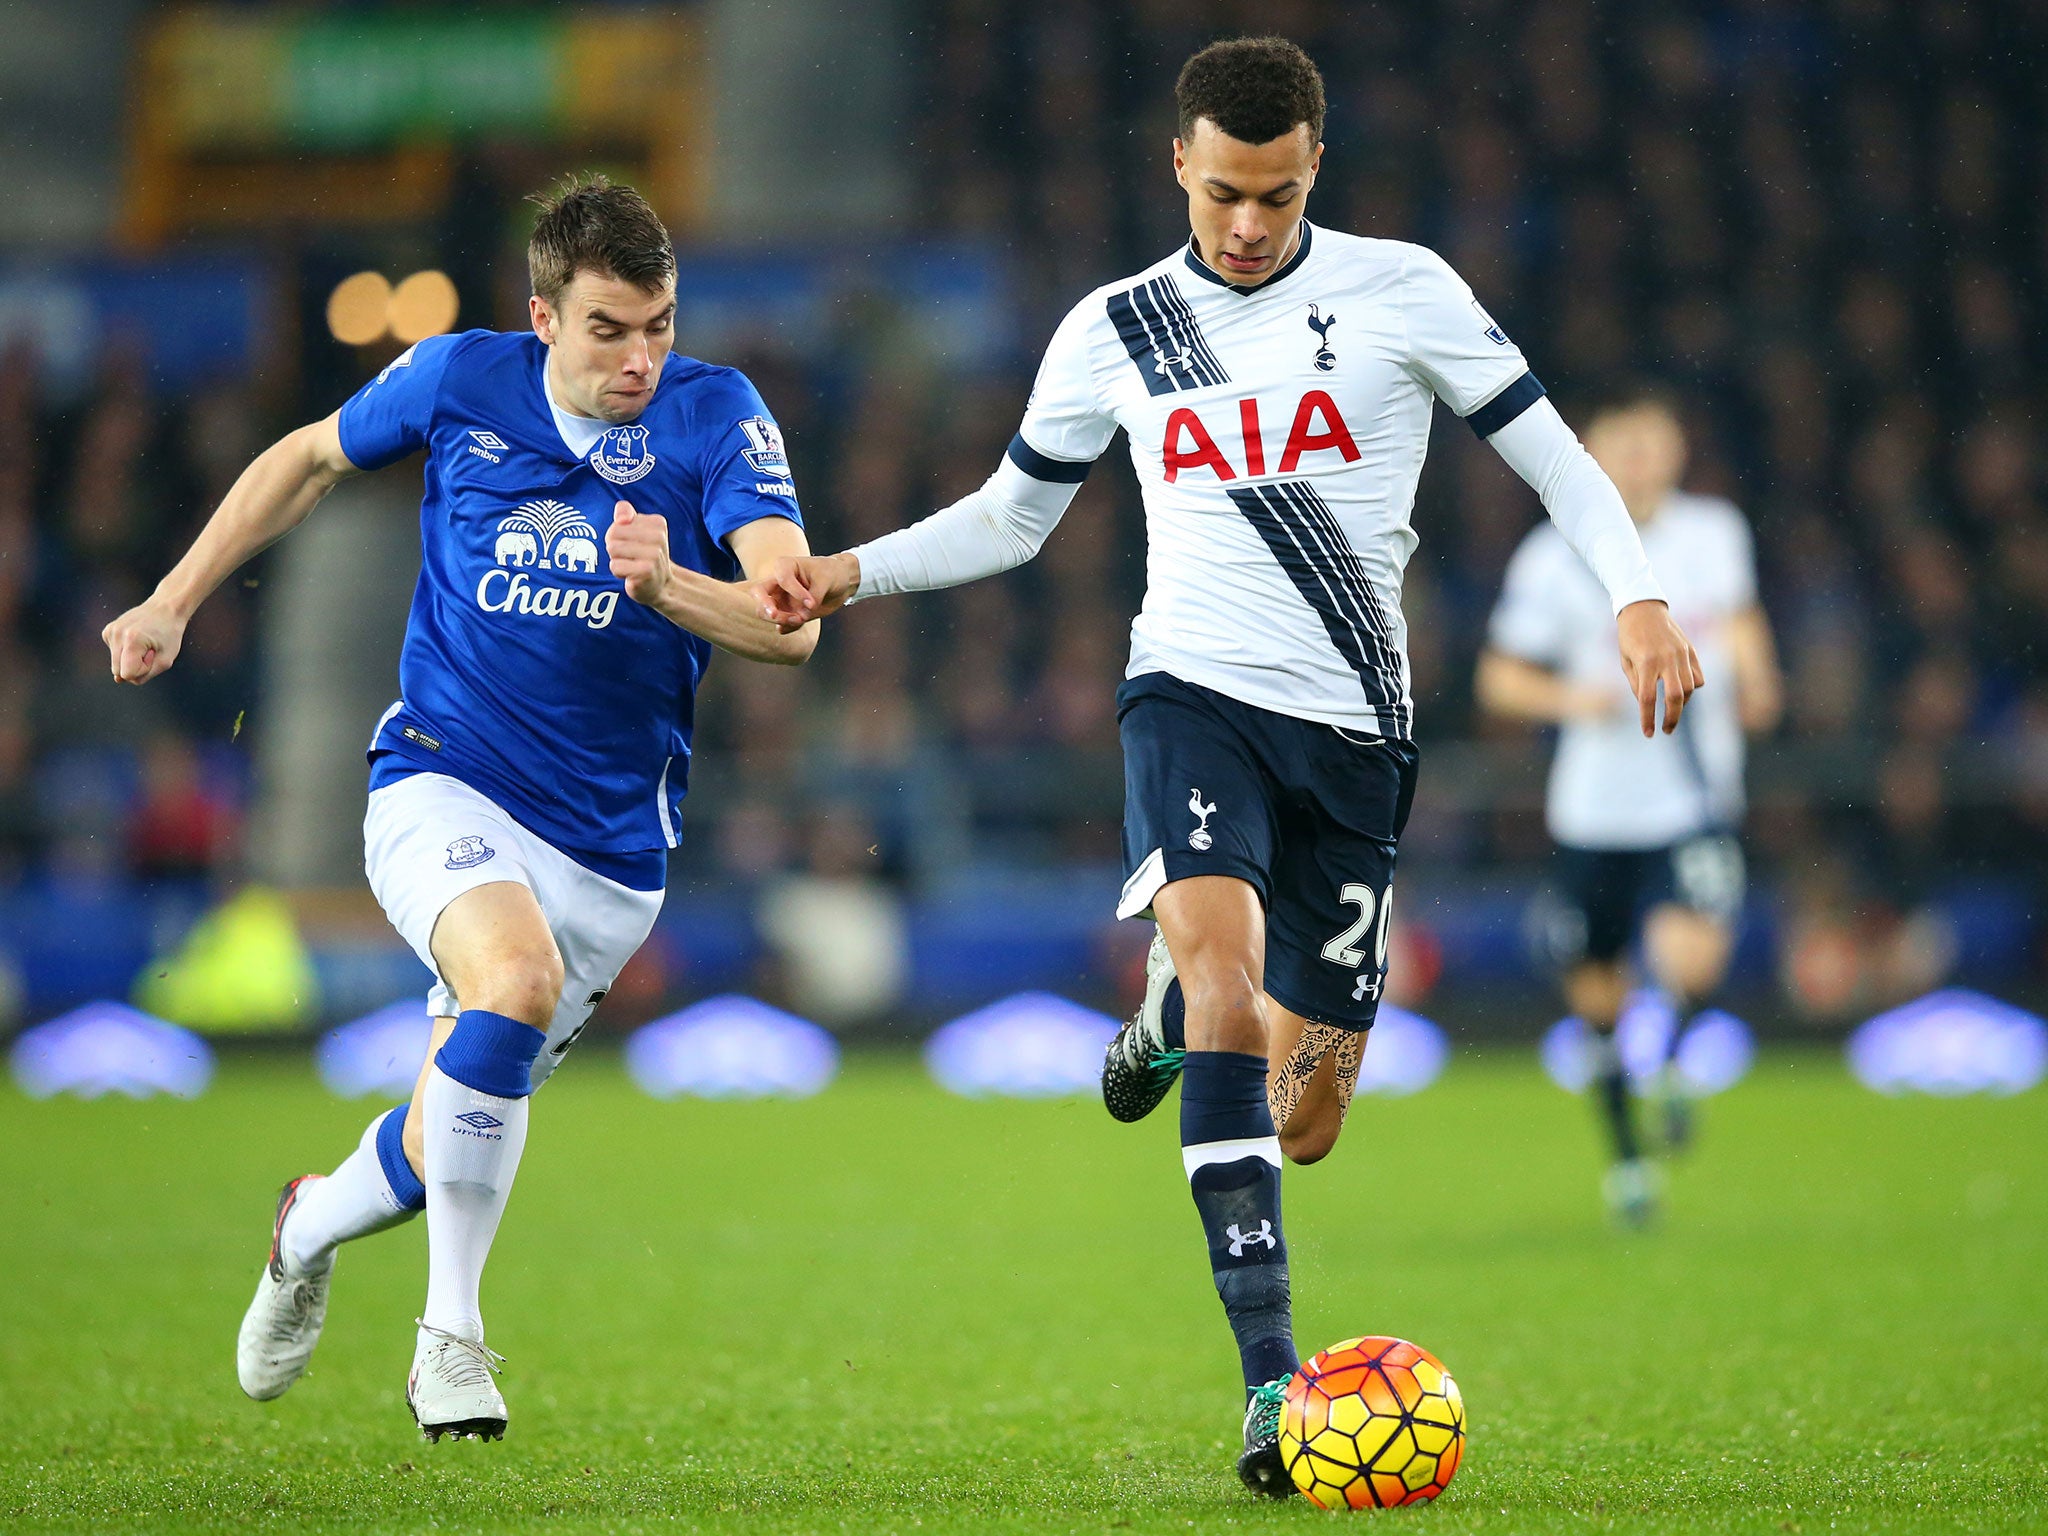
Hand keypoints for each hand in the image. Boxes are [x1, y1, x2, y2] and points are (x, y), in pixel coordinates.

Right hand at [103, 596, 187, 684]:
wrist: (166, 608)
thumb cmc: (170, 634)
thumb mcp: (165, 660)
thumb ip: (144, 676)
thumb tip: (118, 680)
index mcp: (132, 641)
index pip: (127, 674)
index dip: (143, 670)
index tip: (153, 654)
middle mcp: (117, 634)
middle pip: (118, 671)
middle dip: (135, 667)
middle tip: (150, 650)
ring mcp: (110, 631)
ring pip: (115, 664)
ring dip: (130, 659)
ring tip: (143, 644)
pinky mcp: (108, 631)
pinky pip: (114, 654)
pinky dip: (125, 651)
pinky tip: (136, 639)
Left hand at [606, 500, 671, 607]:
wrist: (661, 584)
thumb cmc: (643, 554)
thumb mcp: (635, 527)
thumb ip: (625, 511)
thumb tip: (621, 518)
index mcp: (658, 522)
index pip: (618, 522)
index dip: (619, 534)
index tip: (633, 543)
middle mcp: (659, 537)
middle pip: (613, 534)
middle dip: (615, 547)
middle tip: (630, 556)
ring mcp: (654, 555)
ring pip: (613, 549)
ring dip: (617, 560)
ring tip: (631, 565)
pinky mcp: (646, 571)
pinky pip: (615, 566)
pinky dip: (619, 572)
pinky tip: (632, 576)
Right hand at [750, 552, 859, 631]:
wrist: (841, 583)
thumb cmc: (832, 573)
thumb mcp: (827, 580)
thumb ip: (815, 596)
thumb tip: (802, 616)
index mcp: (785, 566)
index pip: (782, 579)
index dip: (795, 592)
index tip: (811, 602)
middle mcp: (778, 582)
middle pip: (759, 594)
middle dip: (765, 607)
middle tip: (775, 616)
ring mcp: (780, 599)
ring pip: (766, 612)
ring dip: (780, 619)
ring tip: (800, 620)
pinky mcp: (787, 613)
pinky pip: (781, 624)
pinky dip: (789, 627)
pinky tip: (801, 622)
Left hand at [1616, 599, 1703, 735]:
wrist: (1643, 609)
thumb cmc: (1629, 637)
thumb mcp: (1626, 661)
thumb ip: (1637, 684)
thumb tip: (1647, 705)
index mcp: (1646, 662)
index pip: (1647, 699)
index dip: (1648, 719)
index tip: (1648, 733)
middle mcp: (1666, 659)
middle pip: (1675, 697)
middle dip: (1672, 718)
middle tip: (1667, 730)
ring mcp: (1681, 654)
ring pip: (1690, 688)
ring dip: (1682, 704)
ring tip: (1672, 710)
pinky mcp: (1690, 650)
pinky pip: (1698, 676)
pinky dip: (1693, 688)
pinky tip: (1682, 691)